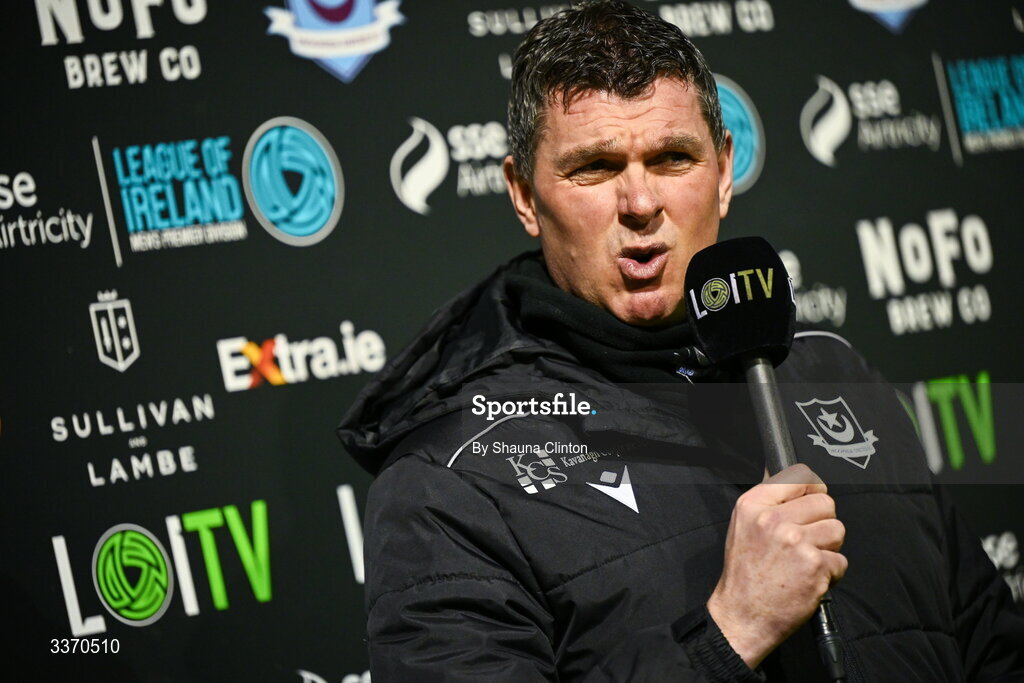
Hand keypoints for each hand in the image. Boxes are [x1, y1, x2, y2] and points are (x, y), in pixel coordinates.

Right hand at [706, 464, 846, 668]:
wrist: (743, 615)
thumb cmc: (744, 574)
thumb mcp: (742, 525)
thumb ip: (766, 498)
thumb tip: (780, 470)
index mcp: (754, 505)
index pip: (799, 477)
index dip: (811, 491)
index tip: (811, 502)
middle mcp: (773, 519)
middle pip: (825, 503)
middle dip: (822, 522)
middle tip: (806, 540)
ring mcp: (796, 542)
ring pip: (837, 530)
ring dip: (828, 548)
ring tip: (807, 561)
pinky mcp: (815, 566)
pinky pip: (840, 560)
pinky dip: (830, 573)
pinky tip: (809, 578)